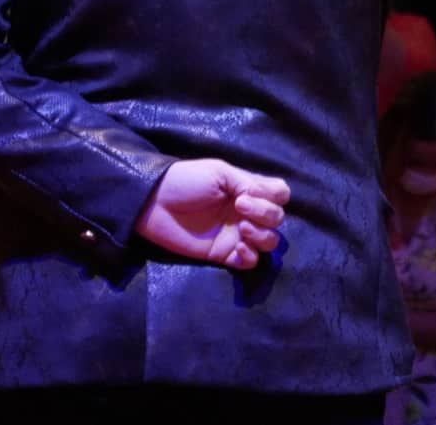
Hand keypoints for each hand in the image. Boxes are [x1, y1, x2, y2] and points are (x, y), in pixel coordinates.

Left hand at [133, 158, 290, 268]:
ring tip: (241, 230)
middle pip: (278, 219)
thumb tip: (263, 198)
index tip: (250, 192)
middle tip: (239, 208)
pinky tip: (237, 248)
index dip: (274, 196)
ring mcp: (236, 234)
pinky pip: (250, 262)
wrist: (154, 203)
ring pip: (269, 242)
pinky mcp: (223, 254)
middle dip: (265, 214)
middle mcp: (247, 213)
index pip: (280, 194)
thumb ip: (247, 182)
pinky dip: (250, 256)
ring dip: (262, 236)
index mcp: (248, 190)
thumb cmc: (187, 181)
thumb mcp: (219, 172)